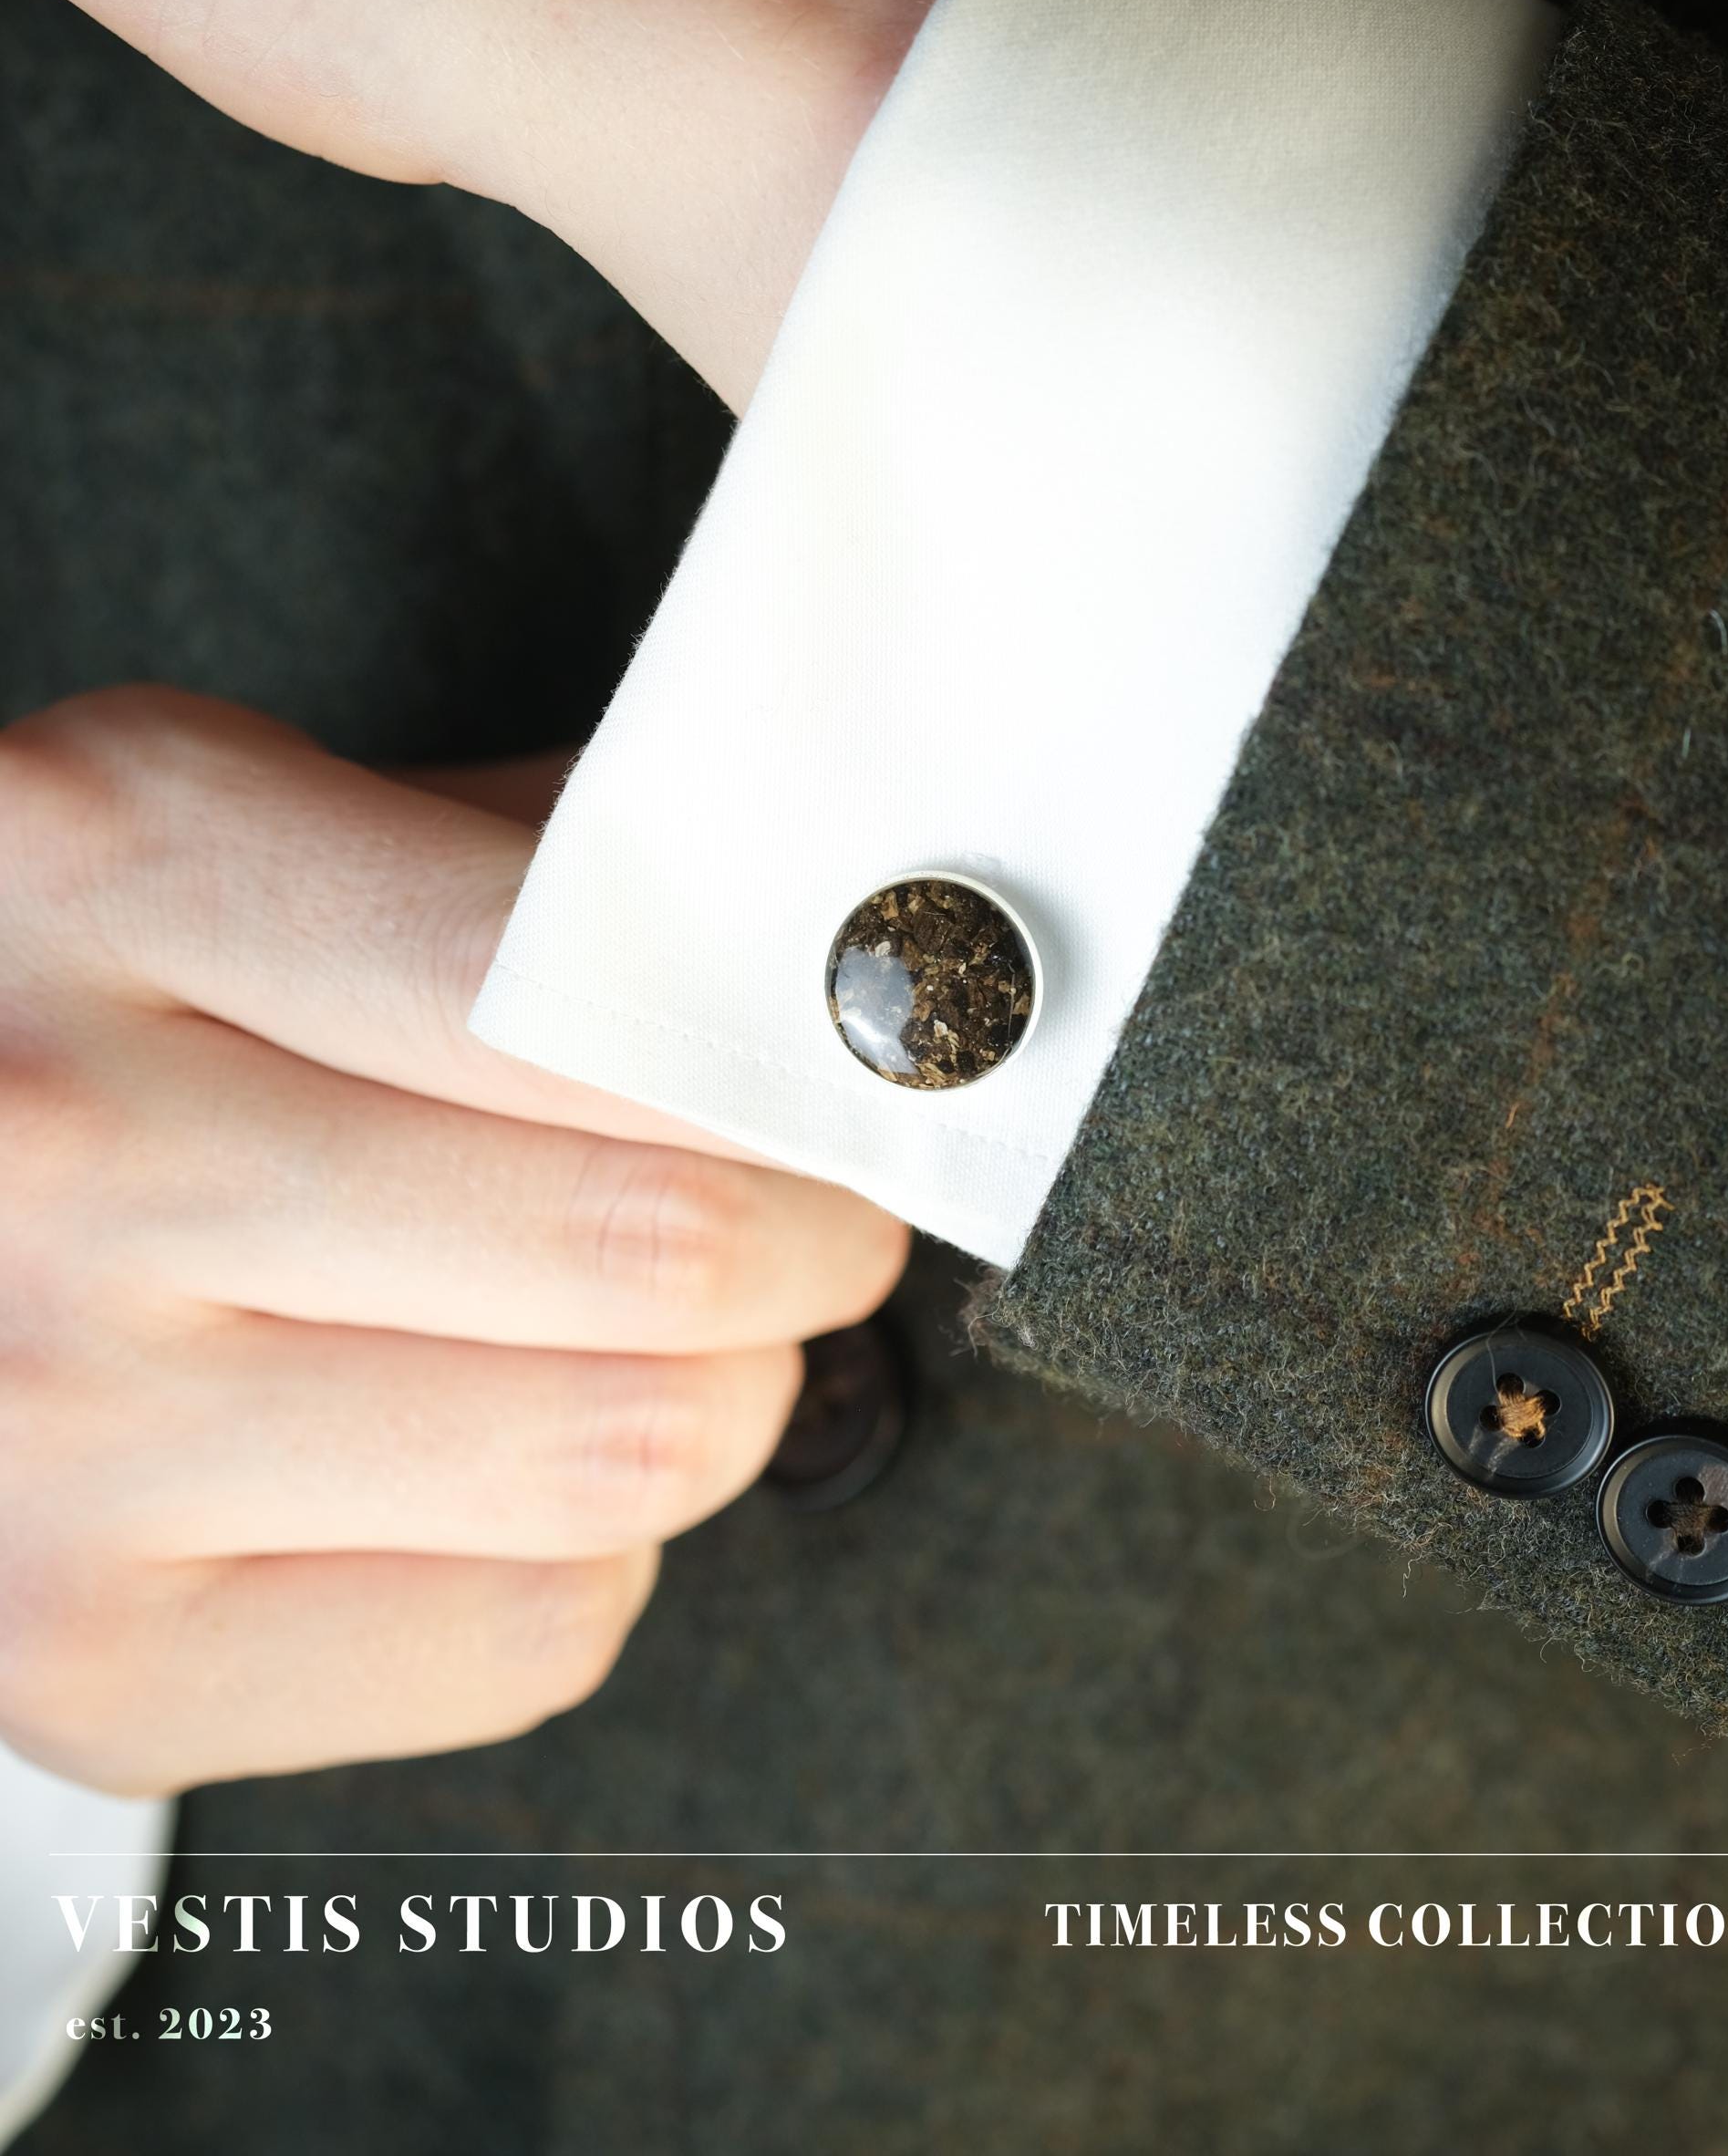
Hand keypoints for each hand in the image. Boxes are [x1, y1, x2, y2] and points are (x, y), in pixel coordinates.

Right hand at [0, 685, 907, 1795]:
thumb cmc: (60, 1025)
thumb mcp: (236, 840)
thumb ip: (519, 856)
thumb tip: (832, 911)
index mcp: (125, 866)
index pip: (595, 987)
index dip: (797, 1046)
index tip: (874, 1068)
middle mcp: (75, 1146)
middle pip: (653, 1240)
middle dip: (809, 1231)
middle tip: (810, 1206)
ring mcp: (61, 1425)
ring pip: (626, 1449)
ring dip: (726, 1393)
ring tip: (677, 1334)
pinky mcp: (91, 1659)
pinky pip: (534, 1635)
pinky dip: (595, 1552)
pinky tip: (510, 1461)